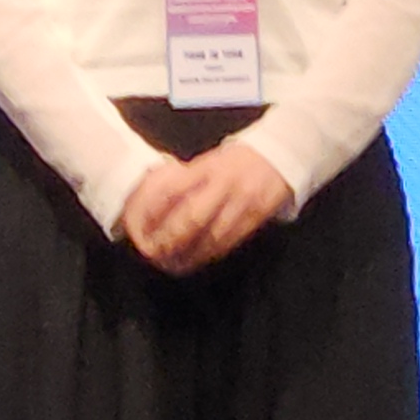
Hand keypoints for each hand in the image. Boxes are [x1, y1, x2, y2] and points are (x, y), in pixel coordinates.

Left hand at [121, 139, 287, 274]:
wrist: (278, 157)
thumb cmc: (236, 160)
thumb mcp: (209, 162)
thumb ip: (187, 179)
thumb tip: (157, 198)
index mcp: (207, 168)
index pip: (174, 189)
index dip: (156, 209)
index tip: (141, 223)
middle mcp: (223, 184)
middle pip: (193, 218)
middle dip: (172, 237)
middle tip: (155, 251)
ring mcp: (242, 201)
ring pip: (213, 234)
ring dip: (192, 252)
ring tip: (173, 262)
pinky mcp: (257, 216)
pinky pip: (232, 239)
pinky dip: (213, 252)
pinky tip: (199, 258)